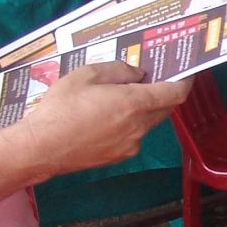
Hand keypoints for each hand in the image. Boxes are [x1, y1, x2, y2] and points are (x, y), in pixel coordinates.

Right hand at [18, 62, 190, 173]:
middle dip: (163, 92)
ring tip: (121, 96)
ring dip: (143, 108)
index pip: (175, 93)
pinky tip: (107, 116)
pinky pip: (134, 135)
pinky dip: (130, 123)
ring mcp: (130, 145)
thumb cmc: (61, 108)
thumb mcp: (86, 75)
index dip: (185, 81)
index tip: (186, 72)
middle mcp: (139, 127)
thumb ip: (118, 70)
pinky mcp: (119, 156)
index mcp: (134, 104)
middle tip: (150, 78)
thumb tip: (137, 74)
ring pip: (148, 122)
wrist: (41, 148)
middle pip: (165, 108)